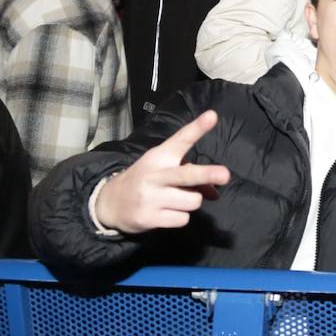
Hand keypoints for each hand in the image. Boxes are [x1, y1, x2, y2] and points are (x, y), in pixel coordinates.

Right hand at [93, 111, 231, 234]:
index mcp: (160, 157)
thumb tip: (215, 193)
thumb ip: (190, 175)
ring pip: (192, 201)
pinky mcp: (149, 218)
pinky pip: (182, 219)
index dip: (197, 128)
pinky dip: (179, 217)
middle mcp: (155, 175)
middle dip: (207, 174)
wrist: (110, 203)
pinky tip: (165, 212)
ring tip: (174, 199)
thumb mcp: (163, 169)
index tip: (212, 116)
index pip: (181, 140)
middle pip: (186, 175)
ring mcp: (151, 197)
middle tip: (225, 175)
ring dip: (190, 202)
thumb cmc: (145, 180)